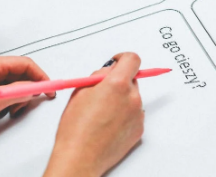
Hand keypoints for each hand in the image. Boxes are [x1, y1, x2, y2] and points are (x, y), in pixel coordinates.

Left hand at [0, 56, 53, 145]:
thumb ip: (19, 91)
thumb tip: (36, 88)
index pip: (25, 64)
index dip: (40, 76)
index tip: (50, 88)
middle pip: (20, 74)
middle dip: (27, 90)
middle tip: (27, 104)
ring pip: (13, 85)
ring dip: (17, 99)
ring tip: (9, 111)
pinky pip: (4, 92)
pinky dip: (7, 103)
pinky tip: (0, 113)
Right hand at [44, 53, 144, 176]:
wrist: (81, 157)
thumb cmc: (75, 129)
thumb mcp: (80, 92)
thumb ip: (98, 77)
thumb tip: (108, 71)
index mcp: (117, 85)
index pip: (133, 60)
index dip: (123, 58)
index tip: (117, 62)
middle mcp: (132, 97)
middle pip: (132, 79)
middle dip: (119, 82)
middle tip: (102, 93)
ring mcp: (138, 114)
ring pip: (132, 98)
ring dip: (121, 100)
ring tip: (101, 114)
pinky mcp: (140, 128)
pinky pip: (134, 114)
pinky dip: (124, 115)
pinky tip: (108, 125)